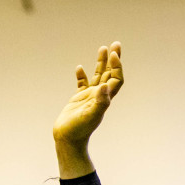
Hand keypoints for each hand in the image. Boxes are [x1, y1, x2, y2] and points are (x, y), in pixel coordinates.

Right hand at [53, 42, 123, 177]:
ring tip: (103, 47)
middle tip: (116, 44)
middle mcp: (99, 96)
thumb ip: (100, 101)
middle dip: (113, 59)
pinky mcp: (78, 99)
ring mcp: (89, 97)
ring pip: (98, 76)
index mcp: (105, 99)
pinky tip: (79, 68)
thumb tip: (106, 87)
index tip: (113, 54)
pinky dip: (82, 75)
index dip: (117, 67)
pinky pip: (82, 84)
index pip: (116, 79)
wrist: (67, 140)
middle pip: (110, 74)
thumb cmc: (79, 130)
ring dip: (101, 62)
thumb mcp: (91, 115)